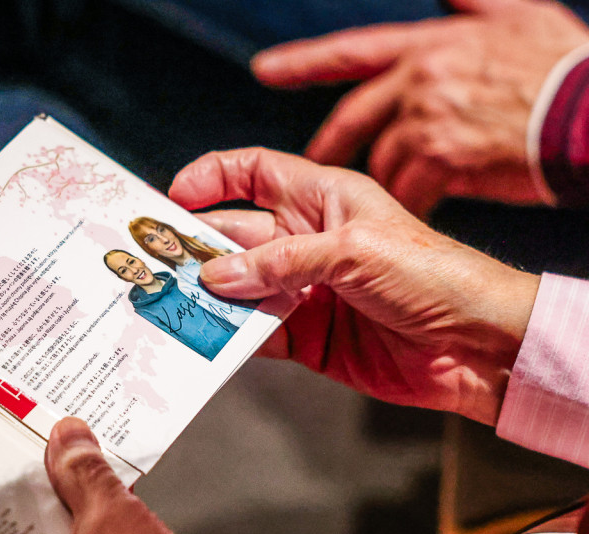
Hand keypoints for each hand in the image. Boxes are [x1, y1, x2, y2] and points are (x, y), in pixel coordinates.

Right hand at [170, 148, 539, 424]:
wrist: (475, 346)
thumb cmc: (433, 275)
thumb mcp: (355, 251)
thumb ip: (282, 262)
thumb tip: (217, 276)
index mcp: (321, 199)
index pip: (252, 173)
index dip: (211, 178)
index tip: (173, 198)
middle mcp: (304, 242)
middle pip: (232, 236)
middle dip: (194, 247)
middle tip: (156, 263)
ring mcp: (301, 290)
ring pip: (236, 288)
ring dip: (206, 296)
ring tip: (170, 304)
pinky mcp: (304, 336)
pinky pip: (254, 334)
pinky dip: (229, 337)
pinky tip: (207, 339)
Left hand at [252, 0, 588, 215]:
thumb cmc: (564, 67)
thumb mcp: (520, 16)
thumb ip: (474, 7)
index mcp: (428, 47)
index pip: (351, 52)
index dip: (304, 61)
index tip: (265, 69)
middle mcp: (418, 80)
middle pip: (353, 118)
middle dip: (330, 146)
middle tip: (314, 169)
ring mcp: (427, 120)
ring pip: (381, 162)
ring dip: (383, 182)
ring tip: (388, 203)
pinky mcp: (442, 159)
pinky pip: (407, 193)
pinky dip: (411, 208)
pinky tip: (416, 220)